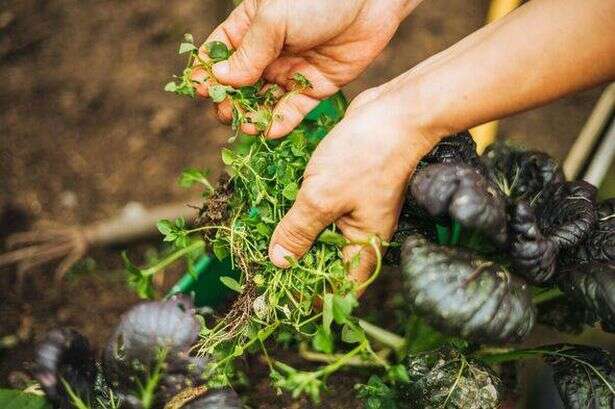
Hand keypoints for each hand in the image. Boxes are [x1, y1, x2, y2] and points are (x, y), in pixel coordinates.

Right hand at [193, 0, 420, 137]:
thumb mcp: (274, 19)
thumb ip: (249, 52)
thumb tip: (222, 78)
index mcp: (251, 27)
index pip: (221, 53)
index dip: (208, 73)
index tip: (201, 90)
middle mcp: (269, 51)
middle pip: (240, 83)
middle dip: (230, 100)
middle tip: (226, 114)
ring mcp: (292, 70)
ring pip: (265, 100)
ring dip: (253, 116)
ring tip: (246, 127)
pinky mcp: (316, 86)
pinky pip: (294, 109)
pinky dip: (281, 122)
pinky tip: (269, 131)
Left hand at [267, 82, 439, 285]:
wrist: (393, 113)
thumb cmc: (365, 156)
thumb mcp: (323, 197)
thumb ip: (299, 231)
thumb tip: (279, 260)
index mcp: (364, 245)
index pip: (338, 288)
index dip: (310, 295)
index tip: (280, 294)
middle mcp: (360, 233)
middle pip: (326, 263)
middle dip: (297, 264)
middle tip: (263, 263)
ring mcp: (354, 211)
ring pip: (320, 235)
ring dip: (295, 235)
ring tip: (263, 237)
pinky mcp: (346, 190)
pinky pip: (320, 210)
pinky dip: (301, 211)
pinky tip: (277, 208)